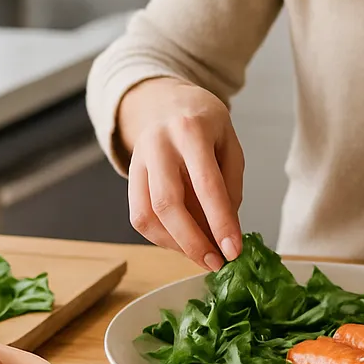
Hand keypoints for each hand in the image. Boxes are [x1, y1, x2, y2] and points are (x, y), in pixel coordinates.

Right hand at [117, 77, 245, 270]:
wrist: (164, 100)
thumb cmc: (203, 122)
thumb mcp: (229, 142)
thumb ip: (230, 185)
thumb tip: (227, 231)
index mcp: (191, 130)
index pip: (206, 184)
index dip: (220, 221)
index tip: (233, 250)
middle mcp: (159, 145)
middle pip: (168, 204)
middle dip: (193, 242)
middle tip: (216, 263)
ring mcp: (138, 160)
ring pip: (147, 215)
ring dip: (175, 245)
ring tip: (202, 256)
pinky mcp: (129, 176)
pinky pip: (139, 216)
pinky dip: (161, 237)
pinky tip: (183, 242)